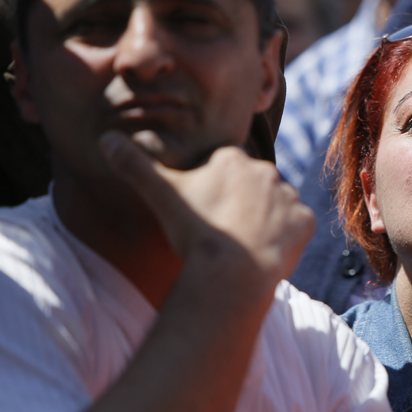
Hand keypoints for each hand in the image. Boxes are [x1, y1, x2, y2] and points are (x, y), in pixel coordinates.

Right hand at [100, 130, 314, 297]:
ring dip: (262, 218)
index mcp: (233, 158)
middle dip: (237, 202)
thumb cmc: (194, 233)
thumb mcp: (160, 194)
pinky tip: (264, 251)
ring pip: (274, 204)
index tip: (203, 212)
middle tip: (221, 230)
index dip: (210, 191)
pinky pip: (296, 226)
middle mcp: (267, 171)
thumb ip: (134, 164)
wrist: (231, 273)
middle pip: (250, 185)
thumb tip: (106, 138)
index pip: (222, 168)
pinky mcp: (305, 222)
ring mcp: (290, 197)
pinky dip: (284, 237)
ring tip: (241, 243)